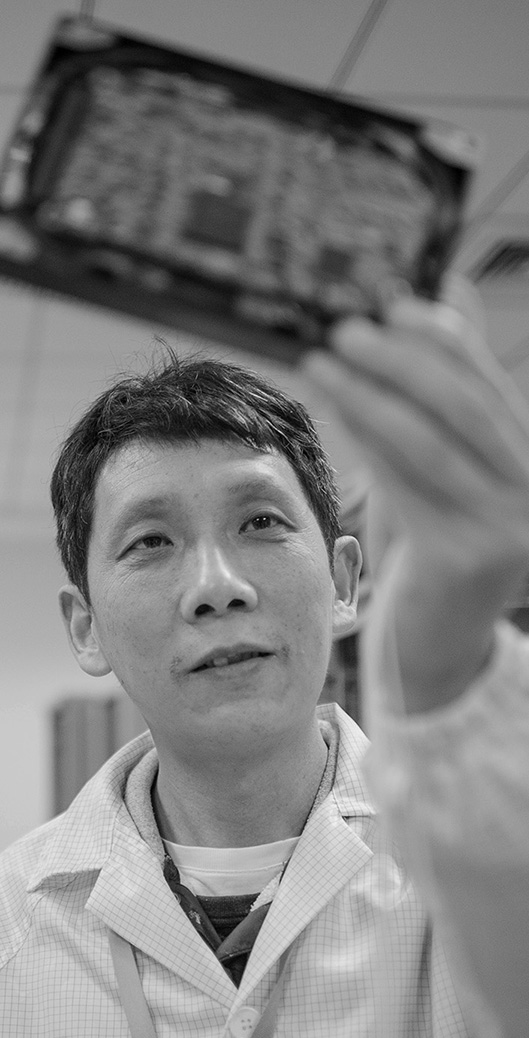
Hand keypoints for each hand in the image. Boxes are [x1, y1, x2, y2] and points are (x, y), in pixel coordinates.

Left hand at [303, 278, 528, 712]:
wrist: (434, 652)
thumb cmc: (431, 552)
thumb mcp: (446, 468)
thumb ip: (447, 396)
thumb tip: (450, 299)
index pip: (489, 386)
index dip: (442, 339)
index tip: (392, 308)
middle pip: (462, 406)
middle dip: (399, 360)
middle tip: (344, 332)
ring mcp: (506, 528)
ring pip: (429, 441)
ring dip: (369, 393)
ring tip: (324, 362)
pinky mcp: (465, 557)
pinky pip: (405, 484)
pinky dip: (365, 442)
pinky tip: (332, 414)